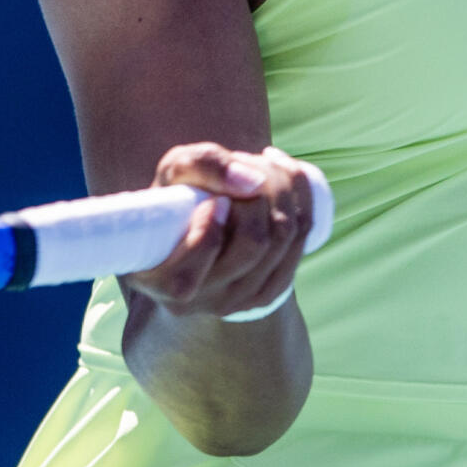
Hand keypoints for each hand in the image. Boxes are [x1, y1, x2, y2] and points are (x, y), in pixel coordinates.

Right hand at [122, 142, 318, 321]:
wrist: (196, 222)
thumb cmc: (178, 194)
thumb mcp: (175, 170)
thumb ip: (203, 165)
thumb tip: (253, 182)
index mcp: (163, 281)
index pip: (200, 257)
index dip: (211, 223)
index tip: (213, 200)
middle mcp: (204, 301)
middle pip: (254, 241)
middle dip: (256, 191)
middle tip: (241, 166)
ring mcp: (240, 302)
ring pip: (284, 236)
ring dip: (278, 185)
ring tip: (258, 165)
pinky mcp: (270, 291)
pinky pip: (303, 238)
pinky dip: (300, 195)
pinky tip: (281, 172)